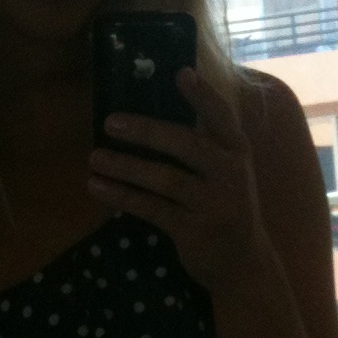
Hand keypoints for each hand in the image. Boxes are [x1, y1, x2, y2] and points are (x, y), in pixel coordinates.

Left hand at [87, 67, 272, 296]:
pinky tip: (98, 187)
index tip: (180, 72)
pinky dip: (122, 196)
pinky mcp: (193, 230)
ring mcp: (212, 204)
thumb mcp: (229, 172)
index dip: (203, 95)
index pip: (222, 117)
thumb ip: (206, 144)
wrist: (243, 265)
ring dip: (125, 167)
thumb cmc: (227, 208)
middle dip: (146, 131)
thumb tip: (158, 113)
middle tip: (110, 122)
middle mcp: (229, 174)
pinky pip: (151, 208)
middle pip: (186, 145)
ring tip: (94, 157)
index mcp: (237, 152)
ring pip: (164, 179)